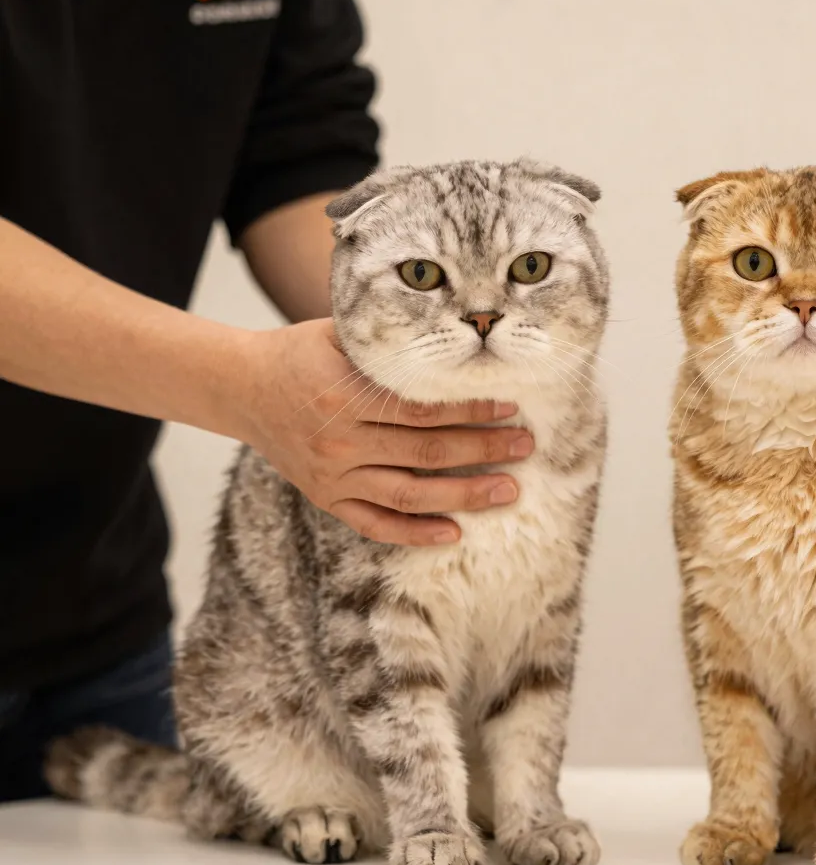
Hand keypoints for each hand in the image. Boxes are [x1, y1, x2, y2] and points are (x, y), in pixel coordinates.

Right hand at [237, 319, 532, 545]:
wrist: (241, 388)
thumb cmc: (299, 353)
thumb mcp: (338, 332)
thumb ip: (388, 340)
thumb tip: (454, 331)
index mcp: (343, 393)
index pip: (423, 407)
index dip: (471, 410)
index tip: (510, 406)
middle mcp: (339, 440)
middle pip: (426, 451)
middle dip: (483, 451)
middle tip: (525, 448)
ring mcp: (332, 475)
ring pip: (409, 494)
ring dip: (464, 495)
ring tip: (507, 491)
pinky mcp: (326, 498)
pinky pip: (375, 524)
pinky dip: (414, 533)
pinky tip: (454, 533)